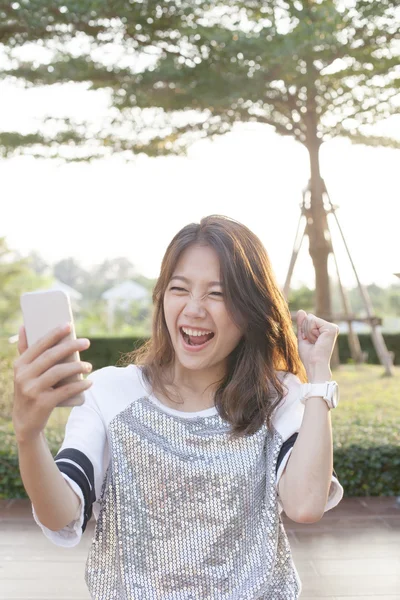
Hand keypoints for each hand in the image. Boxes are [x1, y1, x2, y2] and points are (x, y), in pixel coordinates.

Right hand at [12, 323, 92, 443]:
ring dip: (77, 367)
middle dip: (71, 346)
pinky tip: (89, 382)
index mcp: (20, 365)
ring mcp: (32, 390)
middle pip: (51, 356)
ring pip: (58, 372)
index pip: (39, 345)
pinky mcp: (43, 403)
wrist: (25, 421)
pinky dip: (79, 385)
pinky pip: (65, 390)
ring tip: (89, 366)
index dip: (54, 334)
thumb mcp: (23, 372)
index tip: (69, 325)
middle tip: (87, 342)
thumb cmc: (29, 390)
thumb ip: (24, 350)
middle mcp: (23, 376)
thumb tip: (24, 325)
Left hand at [296, 310, 339, 377]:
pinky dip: (310, 331)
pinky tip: (317, 340)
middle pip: (309, 317)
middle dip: (306, 330)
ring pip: (310, 318)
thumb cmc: (309, 355)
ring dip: (308, 332)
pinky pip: (313, 320)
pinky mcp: (332, 328)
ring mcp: (333, 327)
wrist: (314, 364)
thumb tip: (301, 311)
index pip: (309, 319)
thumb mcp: (303, 336)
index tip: (310, 342)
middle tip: (313, 343)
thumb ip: (302, 324)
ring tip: (315, 343)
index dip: (304, 330)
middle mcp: (331, 327)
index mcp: (325, 330)